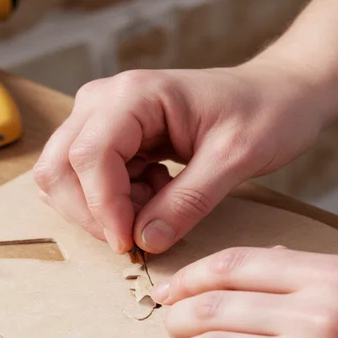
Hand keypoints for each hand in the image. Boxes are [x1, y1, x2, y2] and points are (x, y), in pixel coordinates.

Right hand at [33, 59, 323, 253]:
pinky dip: (112, 204)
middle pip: (58, 167)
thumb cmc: (266, 111)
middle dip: (91, 213)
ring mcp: (101, 119)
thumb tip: (144, 242)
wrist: (279, 93)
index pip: (89, 156)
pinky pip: (87, 182)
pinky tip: (154, 197)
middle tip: (137, 235)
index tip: (130, 244)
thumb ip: (188, 201)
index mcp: (133, 94)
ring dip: (100, 209)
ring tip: (152, 207)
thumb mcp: (237, 158)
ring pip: (64, 178)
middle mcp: (104, 101)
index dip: (103, 207)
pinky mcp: (109, 138)